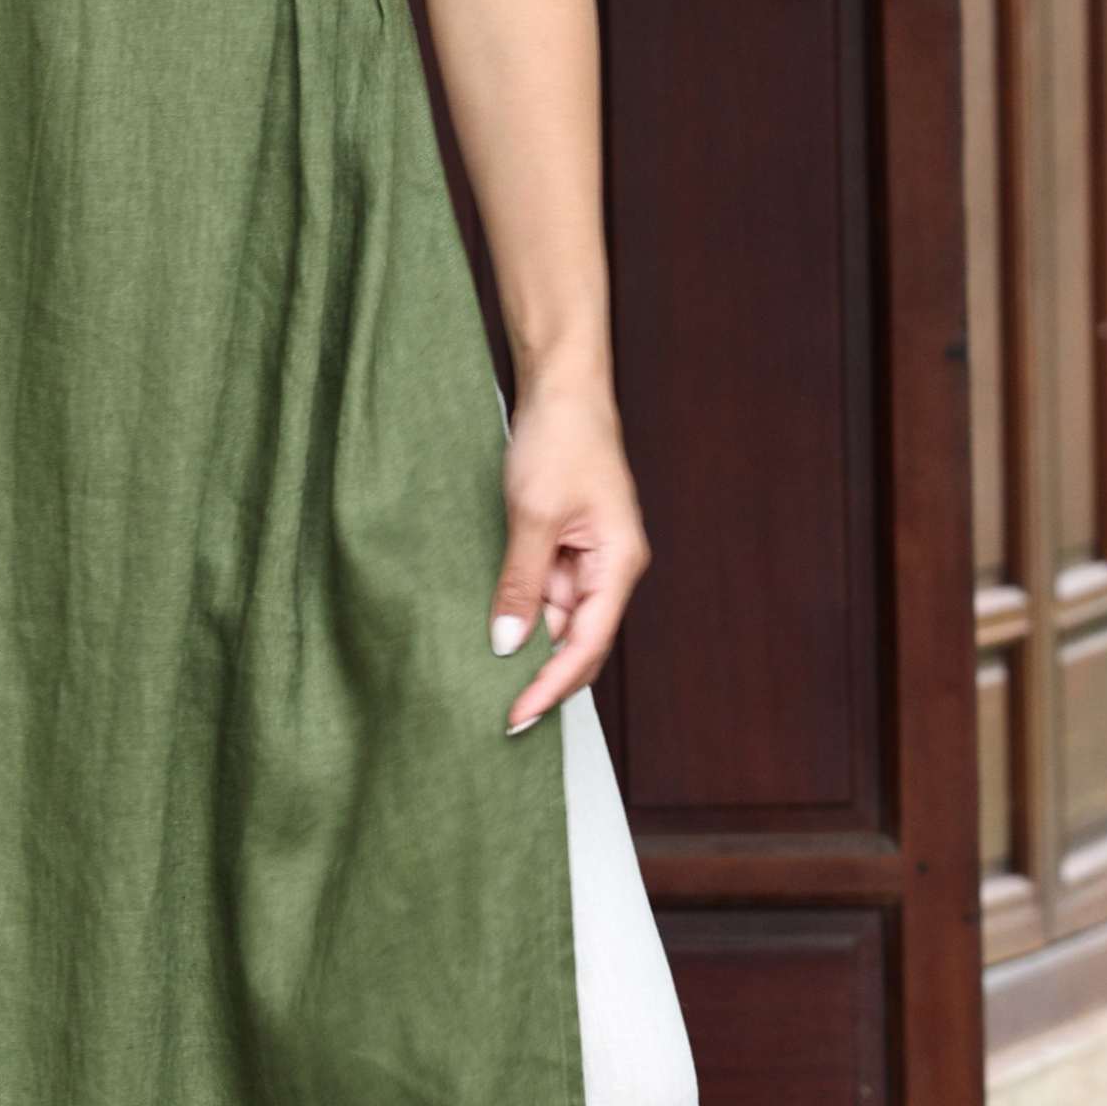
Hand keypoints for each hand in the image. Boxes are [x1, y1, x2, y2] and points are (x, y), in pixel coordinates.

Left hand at [489, 369, 649, 735]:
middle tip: (503, 717)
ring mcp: (591, 558)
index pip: (587, 644)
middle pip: (582, 642)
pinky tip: (495, 633)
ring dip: (530, 647)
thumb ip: (521, 583)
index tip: (519, 716)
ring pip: (561, 620)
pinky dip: (523, 613)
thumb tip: (508, 643)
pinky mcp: (569, 545)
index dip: (553, 686)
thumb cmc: (561, 440)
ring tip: (488, 684)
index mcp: (618, 564)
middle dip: (545, 680)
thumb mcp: (532, 516)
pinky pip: (548, 592)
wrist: (564, 388)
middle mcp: (611, 568)